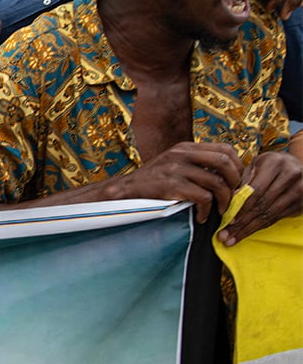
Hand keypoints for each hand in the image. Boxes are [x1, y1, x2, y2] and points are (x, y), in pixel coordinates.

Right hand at [106, 142, 242, 222]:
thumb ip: (195, 163)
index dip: (238, 166)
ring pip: (217, 182)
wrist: (124, 190)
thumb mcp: (173, 163)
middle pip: (225, 162)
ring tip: (220, 210)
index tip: (238, 181)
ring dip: (224, 200)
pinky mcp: (171, 185)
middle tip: (234, 196)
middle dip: (236, 182)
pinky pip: (203, 197)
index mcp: (186, 147)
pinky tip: (201, 216)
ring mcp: (176, 169)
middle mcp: (182, 154)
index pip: (225, 149)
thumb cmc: (152, 181)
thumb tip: (226, 173)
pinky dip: (206, 210)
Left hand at [218, 151, 302, 245]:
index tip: (228, 220)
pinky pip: (277, 217)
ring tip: (233, 238)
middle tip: (225, 235)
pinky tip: (248, 232)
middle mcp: (290, 175)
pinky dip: (261, 226)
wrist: (297, 166)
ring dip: (250, 228)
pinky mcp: (302, 203)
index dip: (241, 207)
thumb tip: (231, 200)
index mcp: (275, 164)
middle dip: (242, 222)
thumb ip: (244, 179)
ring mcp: (299, 190)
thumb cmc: (270, 166)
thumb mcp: (256, 165)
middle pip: (262, 205)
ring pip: (270, 214)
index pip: (255, 190)